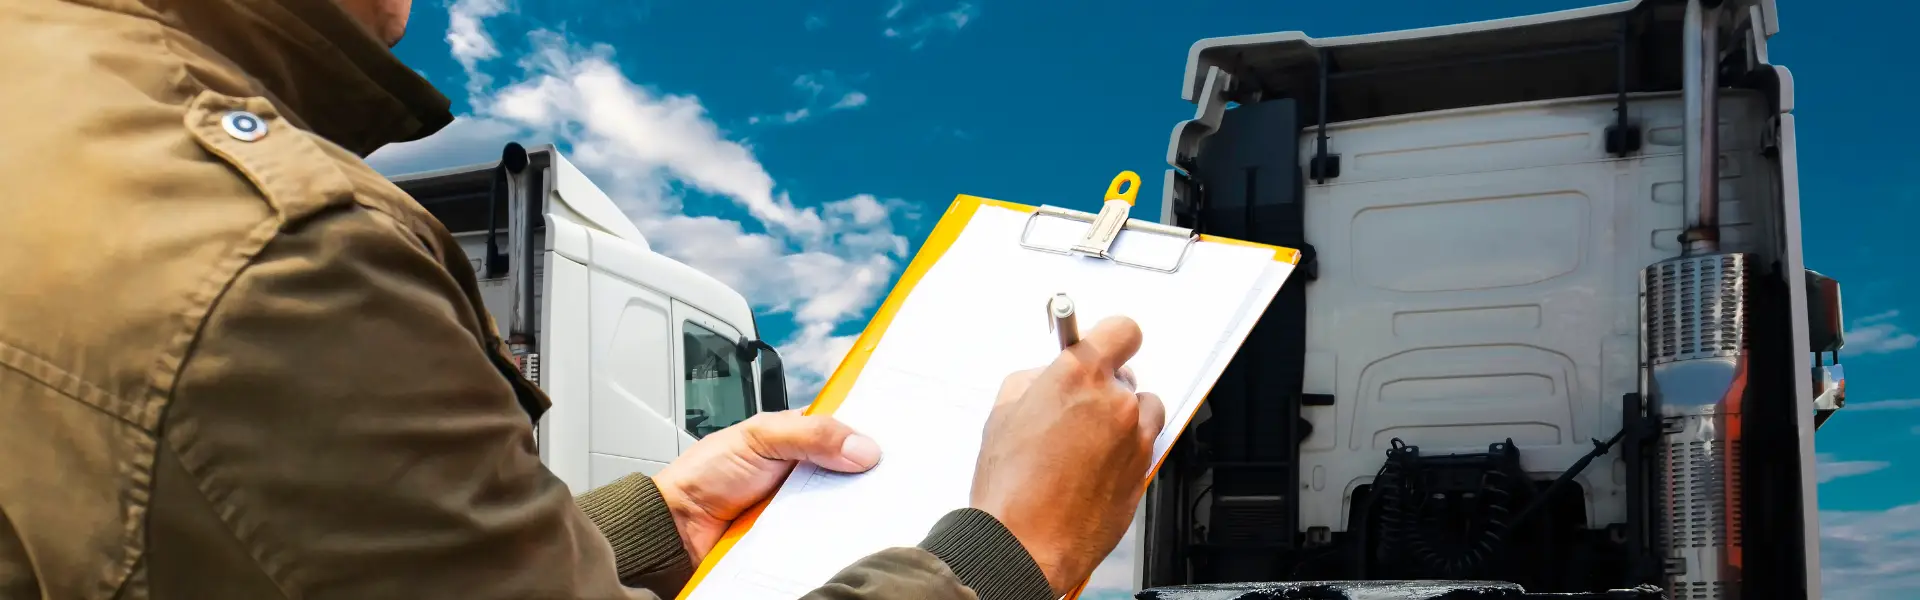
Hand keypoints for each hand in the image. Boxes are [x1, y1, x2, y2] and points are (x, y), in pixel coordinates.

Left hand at [652, 410, 881, 563]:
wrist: (677, 527)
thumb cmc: (705, 475)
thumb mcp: (759, 437)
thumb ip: (811, 434)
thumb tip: (863, 448)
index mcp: (798, 436)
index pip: (845, 431)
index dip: (869, 434)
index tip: (896, 440)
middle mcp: (804, 470)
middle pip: (852, 471)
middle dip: (868, 475)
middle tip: (888, 477)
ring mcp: (802, 506)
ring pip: (843, 506)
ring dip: (853, 507)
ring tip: (869, 506)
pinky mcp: (797, 538)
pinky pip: (826, 536)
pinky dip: (835, 536)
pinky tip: (843, 533)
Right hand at [970, 316, 1164, 594]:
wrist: (1025, 544)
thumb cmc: (1010, 487)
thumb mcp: (1002, 413)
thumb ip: (1034, 380)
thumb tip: (1047, 375)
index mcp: (1079, 375)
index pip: (1123, 330)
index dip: (1111, 338)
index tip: (1101, 346)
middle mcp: (1115, 401)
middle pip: (1127, 374)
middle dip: (1104, 385)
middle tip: (1076, 407)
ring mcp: (1135, 438)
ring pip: (1143, 409)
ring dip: (1122, 417)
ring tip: (1087, 441)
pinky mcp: (1143, 471)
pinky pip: (1142, 445)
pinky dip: (1125, 449)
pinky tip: (1092, 468)